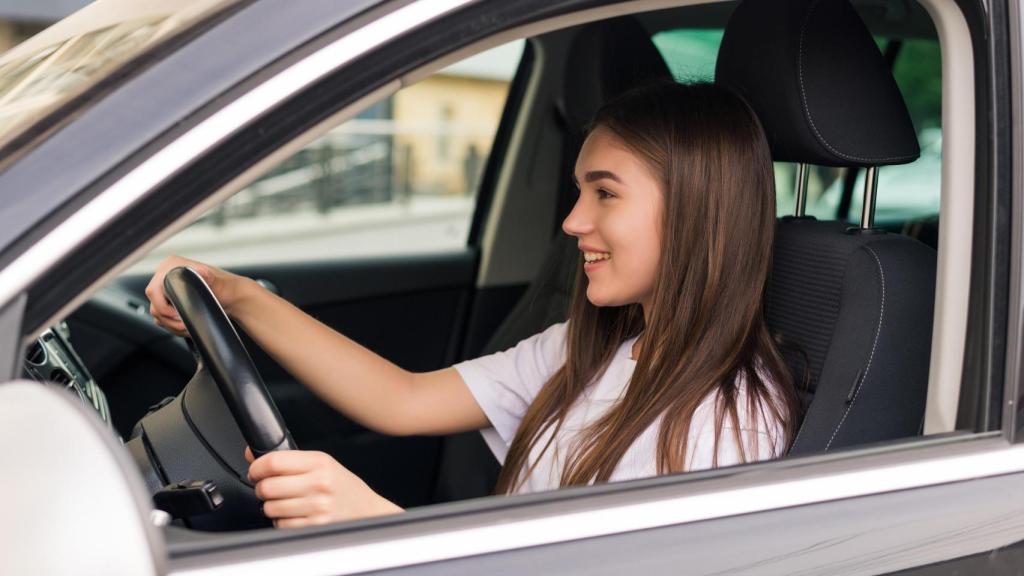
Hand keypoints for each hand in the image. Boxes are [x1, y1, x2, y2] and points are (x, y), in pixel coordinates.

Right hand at [145, 255, 246, 335]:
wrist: (232, 298)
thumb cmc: (226, 288)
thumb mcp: (219, 283)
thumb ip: (209, 278)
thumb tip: (202, 273)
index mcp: (172, 265)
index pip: (153, 290)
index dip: (163, 307)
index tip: (179, 315)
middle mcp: (165, 276)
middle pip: (154, 305)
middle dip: (170, 319)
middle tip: (185, 325)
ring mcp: (166, 290)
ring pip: (158, 315)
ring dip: (172, 325)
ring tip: (189, 327)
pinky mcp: (170, 302)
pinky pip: (163, 319)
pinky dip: (174, 326)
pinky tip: (187, 327)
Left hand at [245, 447, 402, 527]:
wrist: (366, 509)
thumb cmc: (342, 486)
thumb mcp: (321, 463)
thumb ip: (289, 459)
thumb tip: (252, 455)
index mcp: (319, 462)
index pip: (274, 461)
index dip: (257, 467)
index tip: (255, 471)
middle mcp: (319, 483)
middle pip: (268, 486)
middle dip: (261, 488)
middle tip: (269, 488)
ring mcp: (317, 506)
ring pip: (270, 507)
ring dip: (271, 506)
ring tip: (285, 501)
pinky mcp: (314, 525)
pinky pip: (281, 524)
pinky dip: (282, 520)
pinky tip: (294, 514)